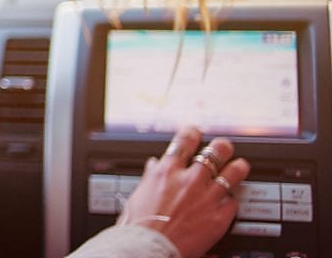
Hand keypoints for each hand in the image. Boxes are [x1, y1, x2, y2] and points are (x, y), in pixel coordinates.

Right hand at [117, 126, 249, 257]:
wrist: (149, 247)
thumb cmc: (139, 224)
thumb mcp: (139, 194)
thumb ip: (151, 177)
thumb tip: (153, 166)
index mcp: (166, 172)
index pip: (184, 141)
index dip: (193, 132)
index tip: (196, 131)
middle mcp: (189, 180)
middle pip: (214, 153)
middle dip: (221, 147)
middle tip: (224, 147)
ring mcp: (206, 198)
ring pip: (231, 174)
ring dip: (238, 168)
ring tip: (240, 165)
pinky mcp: (218, 218)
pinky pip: (233, 203)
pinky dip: (232, 201)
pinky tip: (232, 200)